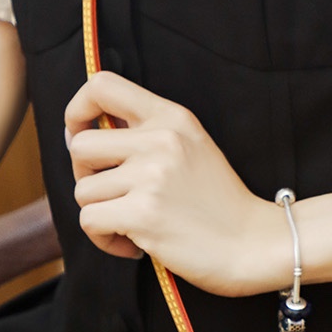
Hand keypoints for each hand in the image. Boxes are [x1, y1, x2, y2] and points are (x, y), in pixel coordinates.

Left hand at [64, 73, 289, 296]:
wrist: (255, 244)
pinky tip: (134, 245)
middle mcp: (161, 140)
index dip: (77, 111)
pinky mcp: (143, 214)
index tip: (81, 136)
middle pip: (79, 145)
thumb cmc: (220, 203)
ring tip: (133, 225)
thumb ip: (147, 133)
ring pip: (82, 190)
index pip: (101, 86)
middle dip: (86, 176)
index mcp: (172, 117)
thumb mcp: (192, 147)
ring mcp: (151, 176)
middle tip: (115, 196)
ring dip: (101, 214)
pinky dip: (104, 239)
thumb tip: (81, 134)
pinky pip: (89, 222)